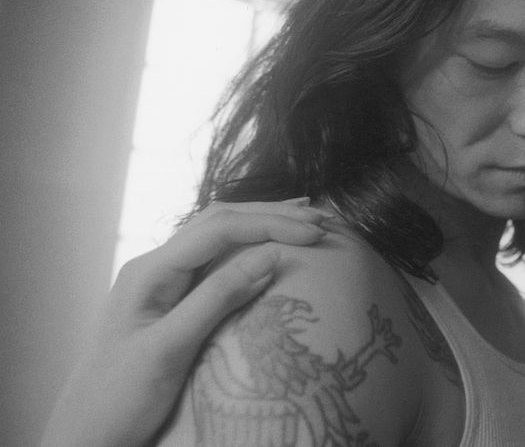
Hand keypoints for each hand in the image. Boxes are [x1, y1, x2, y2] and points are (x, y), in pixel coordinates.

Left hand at [40, 199, 329, 446]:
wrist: (86, 434)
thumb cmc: (120, 396)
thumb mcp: (171, 349)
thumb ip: (217, 298)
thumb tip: (271, 256)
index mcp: (150, 270)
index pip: (219, 230)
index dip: (270, 225)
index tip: (314, 234)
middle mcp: (155, 266)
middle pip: (220, 222)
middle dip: (272, 215)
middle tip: (322, 220)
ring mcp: (162, 281)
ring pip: (218, 235)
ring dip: (262, 223)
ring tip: (305, 219)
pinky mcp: (171, 299)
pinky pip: (215, 258)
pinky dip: (249, 244)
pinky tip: (269, 244)